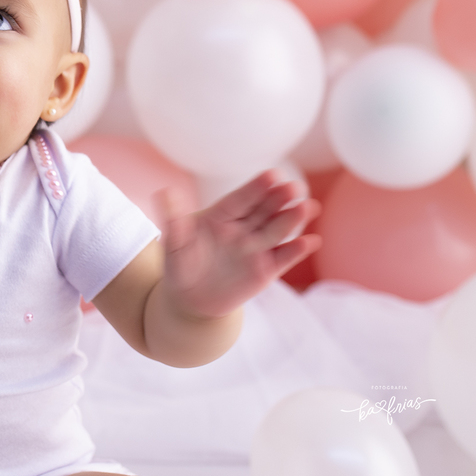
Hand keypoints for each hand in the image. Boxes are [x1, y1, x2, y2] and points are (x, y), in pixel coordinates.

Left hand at [158, 170, 321, 319]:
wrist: (191, 300)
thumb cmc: (180, 265)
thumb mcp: (173, 243)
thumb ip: (173, 219)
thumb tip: (164, 191)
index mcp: (222, 215)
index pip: (241, 199)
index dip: (256, 188)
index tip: (272, 175)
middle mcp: (243, 228)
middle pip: (264, 209)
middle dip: (280, 197)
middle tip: (295, 187)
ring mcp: (257, 248)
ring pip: (277, 230)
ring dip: (293, 219)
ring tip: (308, 207)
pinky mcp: (266, 269)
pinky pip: (283, 257)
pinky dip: (297, 250)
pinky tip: (311, 241)